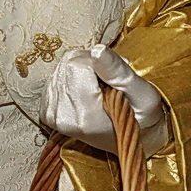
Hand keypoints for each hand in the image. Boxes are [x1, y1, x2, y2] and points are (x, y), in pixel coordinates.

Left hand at [41, 44, 170, 155]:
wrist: (131, 141)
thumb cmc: (142, 117)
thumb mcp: (142, 94)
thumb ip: (118, 71)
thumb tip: (97, 49)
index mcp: (83, 115)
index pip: (77, 64)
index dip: (98, 64)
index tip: (112, 82)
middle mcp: (61, 117)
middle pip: (68, 64)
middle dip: (90, 67)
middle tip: (108, 87)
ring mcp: (51, 115)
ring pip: (62, 68)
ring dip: (82, 73)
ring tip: (100, 92)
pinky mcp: (47, 111)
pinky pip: (57, 78)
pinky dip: (73, 80)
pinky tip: (86, 94)